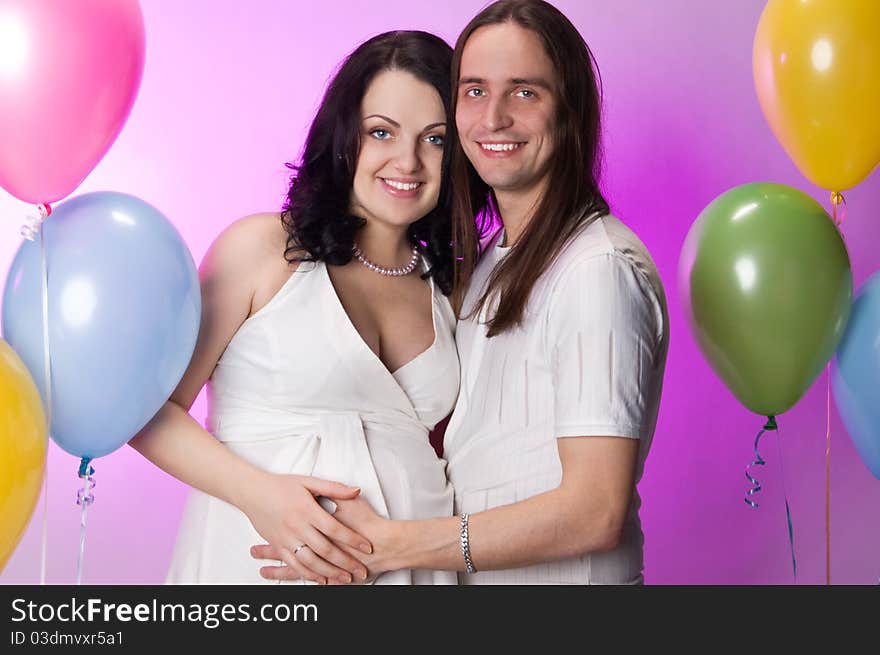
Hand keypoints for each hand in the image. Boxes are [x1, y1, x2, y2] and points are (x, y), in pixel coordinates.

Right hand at [240, 472, 371, 584]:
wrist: (252, 492)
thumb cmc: (281, 485)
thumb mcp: (309, 482)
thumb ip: (334, 488)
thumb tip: (356, 490)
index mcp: (307, 510)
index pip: (335, 528)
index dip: (353, 539)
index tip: (367, 546)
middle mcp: (297, 526)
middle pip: (325, 549)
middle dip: (345, 562)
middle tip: (361, 570)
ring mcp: (286, 538)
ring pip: (311, 561)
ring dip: (330, 572)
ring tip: (345, 578)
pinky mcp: (278, 546)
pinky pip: (294, 565)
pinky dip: (309, 574)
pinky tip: (322, 580)